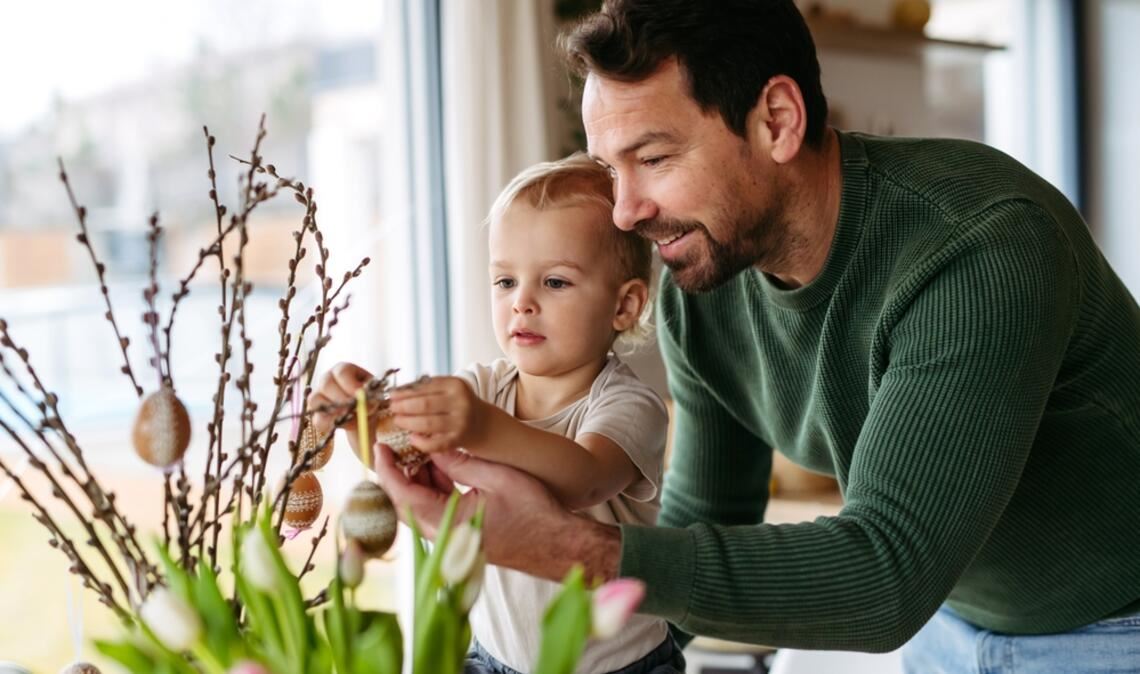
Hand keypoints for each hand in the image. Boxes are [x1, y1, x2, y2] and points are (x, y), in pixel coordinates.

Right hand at [309, 362, 374, 454]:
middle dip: (343, 400)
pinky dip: (330, 424)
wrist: (364, 416)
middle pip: (326, 384)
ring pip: (316, 400)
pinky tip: (343, 424)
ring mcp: (318, 394)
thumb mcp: (375, 396)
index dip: (351, 385)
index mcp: (344, 369)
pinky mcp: (316, 412)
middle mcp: (327, 379)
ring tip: (351, 416)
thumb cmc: (370, 400)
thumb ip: (372, 397)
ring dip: (335, 411)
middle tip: (356, 410)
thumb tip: (364, 401)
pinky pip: (317, 419)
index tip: (361, 397)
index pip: (342, 373)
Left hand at [373, 443, 620, 581]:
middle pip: (405, 499)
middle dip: (401, 468)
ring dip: (419, 476)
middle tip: (400, 440)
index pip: (401, 494)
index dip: (387, 467)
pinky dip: (435, 486)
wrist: (556, 544)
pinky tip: (441, 464)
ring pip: (420, 502)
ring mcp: (450, 536)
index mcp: (445, 522)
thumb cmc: (532, 512)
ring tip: (422, 446)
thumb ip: (459, 463)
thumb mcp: (494, 476)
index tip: (380, 445)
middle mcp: (441, 534)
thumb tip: (433, 446)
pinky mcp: (460, 534)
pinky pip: (437, 507)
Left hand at [387, 376, 486, 452]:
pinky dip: (422, 442)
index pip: (425, 387)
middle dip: (404, 406)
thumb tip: (397, 393)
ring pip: (428, 423)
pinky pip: (436, 443)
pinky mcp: (458, 440)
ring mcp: (460, 422)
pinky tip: (412, 439)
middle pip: (425, 404)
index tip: (392, 395)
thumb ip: (428, 389)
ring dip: (408, 422)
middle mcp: (460, 402)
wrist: (482, 423)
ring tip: (398, 421)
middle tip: (392, 408)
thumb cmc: (458, 404)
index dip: (405, 392)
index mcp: (455, 385)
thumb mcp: (449, 389)